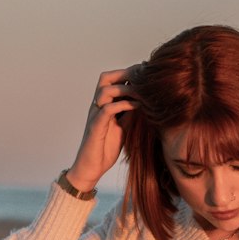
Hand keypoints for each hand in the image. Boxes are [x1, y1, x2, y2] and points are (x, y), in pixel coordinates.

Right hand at [66, 69, 136, 191]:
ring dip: (125, 88)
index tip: (146, 72)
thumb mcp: (123, 126)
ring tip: (142, 91)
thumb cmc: (106, 148)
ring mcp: (95, 115)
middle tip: (142, 77)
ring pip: (105, 90)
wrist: (92, 167)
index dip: (128, 73)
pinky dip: (123, 104)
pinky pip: (107, 109)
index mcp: (104, 104)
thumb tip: (143, 100)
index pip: (112, 79)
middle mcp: (98, 106)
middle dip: (125, 74)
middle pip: (105, 78)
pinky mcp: (96, 126)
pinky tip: (137, 105)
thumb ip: (129, 113)